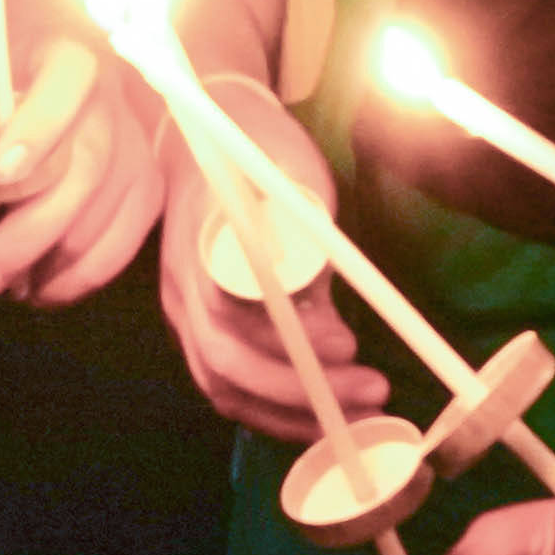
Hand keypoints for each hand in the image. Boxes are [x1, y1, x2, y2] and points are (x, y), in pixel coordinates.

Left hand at [0, 33, 173, 307]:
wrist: (61, 67)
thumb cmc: (9, 84)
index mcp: (66, 60)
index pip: (62, 88)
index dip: (36, 130)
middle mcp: (114, 102)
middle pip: (84, 173)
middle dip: (28, 236)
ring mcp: (138, 148)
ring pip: (105, 219)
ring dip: (51, 268)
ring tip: (5, 289)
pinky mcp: (149, 187)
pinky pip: (122, 245)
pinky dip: (80, 278)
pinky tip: (44, 288)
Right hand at [151, 157, 373, 446]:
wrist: (208, 137)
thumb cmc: (260, 151)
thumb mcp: (293, 175)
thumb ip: (306, 238)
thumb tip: (331, 318)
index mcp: (199, 240)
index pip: (227, 309)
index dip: (286, 338)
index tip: (347, 342)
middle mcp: (182, 288)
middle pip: (223, 364)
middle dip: (301, 391)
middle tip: (372, 391)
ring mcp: (186, 315)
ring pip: (225, 387)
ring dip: (294, 414)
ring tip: (360, 417)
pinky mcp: (201, 333)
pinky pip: (232, 388)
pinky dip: (279, 411)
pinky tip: (326, 415)